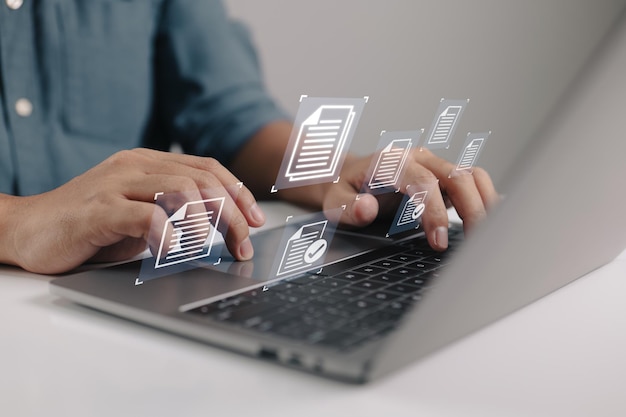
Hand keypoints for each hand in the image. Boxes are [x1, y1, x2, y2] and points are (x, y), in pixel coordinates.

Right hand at [1, 148, 264, 273]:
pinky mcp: (97, 209)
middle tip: (243, 245)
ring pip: (179, 188)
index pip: (207, 168)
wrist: (27, 230)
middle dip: (232, 214)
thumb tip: (222, 230)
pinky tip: (175, 250)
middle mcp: (134, 166)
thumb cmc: (88, 228)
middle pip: (201, 179)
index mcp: (148, 163)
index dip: (237, 193)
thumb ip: (173, 213)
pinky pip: (144, 214)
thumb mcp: (139, 216)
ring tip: (213, 247)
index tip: (257, 220)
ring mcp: (115, 184)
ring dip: (206, 221)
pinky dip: (167, 232)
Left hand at [322, 148, 498, 249]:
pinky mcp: (443, 177)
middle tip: (474, 246)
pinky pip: (473, 182)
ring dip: (484, 204)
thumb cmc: (343, 190)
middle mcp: (418, 158)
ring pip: (472, 176)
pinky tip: (490, 221)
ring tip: (486, 237)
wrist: (347, 177)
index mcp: (393, 161)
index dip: (435, 212)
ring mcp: (434, 165)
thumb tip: (367, 209)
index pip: (424, 182)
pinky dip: (485, 199)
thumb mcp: (334, 201)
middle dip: (472, 210)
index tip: (439, 242)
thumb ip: (348, 207)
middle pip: (458, 175)